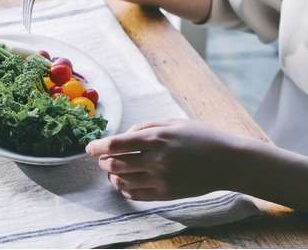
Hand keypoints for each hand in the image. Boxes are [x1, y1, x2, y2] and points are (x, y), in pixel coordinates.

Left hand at [85, 119, 240, 200]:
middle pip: (114, 165)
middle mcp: (157, 160)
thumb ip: (144, 127)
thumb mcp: (172, 122)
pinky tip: (125, 181)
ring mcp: (162, 180)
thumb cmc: (200, 137)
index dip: (97, 146)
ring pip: (122, 181)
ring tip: (112, 170)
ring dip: (111, 175)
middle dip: (102, 161)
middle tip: (101, 158)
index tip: (88, 147)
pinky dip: (124, 188)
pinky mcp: (167, 194)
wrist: (228, 162)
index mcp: (157, 138)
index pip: (116, 144)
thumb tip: (122, 136)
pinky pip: (135, 195)